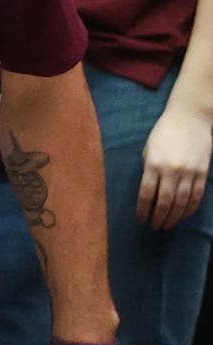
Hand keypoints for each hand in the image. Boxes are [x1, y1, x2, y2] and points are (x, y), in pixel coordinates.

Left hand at [138, 99, 212, 229]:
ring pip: (181, 203)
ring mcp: (188, 172)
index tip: (142, 219)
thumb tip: (149, 192)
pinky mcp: (202, 172)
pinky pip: (196, 196)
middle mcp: (171, 170)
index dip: (143, 210)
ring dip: (173, 218)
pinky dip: (189, 209)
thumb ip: (149, 169)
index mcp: (153, 164)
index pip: (146, 194)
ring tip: (167, 225)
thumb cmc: (164, 131)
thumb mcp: (149, 149)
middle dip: (158, 218)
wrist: (190, 117)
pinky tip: (183, 215)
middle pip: (164, 203)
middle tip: (155, 226)